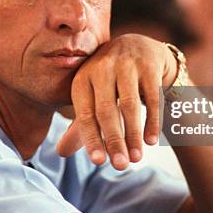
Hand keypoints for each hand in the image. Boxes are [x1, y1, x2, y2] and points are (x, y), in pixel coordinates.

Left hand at [56, 34, 177, 169]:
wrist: (138, 46)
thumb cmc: (110, 81)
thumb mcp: (92, 97)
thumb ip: (80, 125)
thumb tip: (60, 152)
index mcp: (83, 78)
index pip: (85, 114)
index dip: (91, 138)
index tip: (99, 162)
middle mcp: (102, 68)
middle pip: (106, 110)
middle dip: (114, 141)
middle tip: (121, 166)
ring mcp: (126, 64)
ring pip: (130, 105)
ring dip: (133, 134)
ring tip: (136, 158)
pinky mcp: (149, 65)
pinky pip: (151, 98)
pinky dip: (152, 121)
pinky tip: (151, 141)